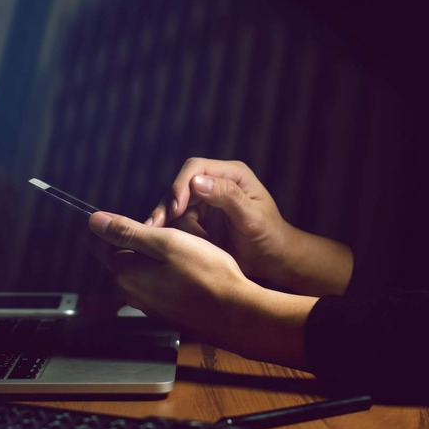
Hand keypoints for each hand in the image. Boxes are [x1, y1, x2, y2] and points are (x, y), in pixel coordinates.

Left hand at [87, 211, 315, 366]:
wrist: (237, 313)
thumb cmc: (207, 275)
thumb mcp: (167, 243)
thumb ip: (129, 232)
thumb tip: (94, 221)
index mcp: (127, 273)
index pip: (106, 245)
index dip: (117, 229)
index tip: (128, 224)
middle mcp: (132, 293)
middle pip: (127, 258)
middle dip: (143, 244)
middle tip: (173, 236)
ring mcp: (150, 306)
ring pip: (146, 272)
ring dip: (159, 260)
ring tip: (188, 252)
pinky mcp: (167, 312)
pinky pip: (161, 285)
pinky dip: (171, 275)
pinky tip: (192, 270)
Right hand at [147, 158, 352, 295]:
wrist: (274, 260)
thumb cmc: (270, 237)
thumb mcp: (252, 217)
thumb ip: (228, 197)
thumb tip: (197, 182)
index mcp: (232, 174)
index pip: (196, 168)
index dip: (181, 185)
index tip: (175, 209)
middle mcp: (217, 182)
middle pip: (181, 185)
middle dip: (167, 204)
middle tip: (154, 225)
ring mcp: (207, 200)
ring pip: (175, 204)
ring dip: (166, 220)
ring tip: (153, 235)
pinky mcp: (200, 218)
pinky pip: (178, 220)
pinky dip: (170, 230)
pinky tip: (159, 240)